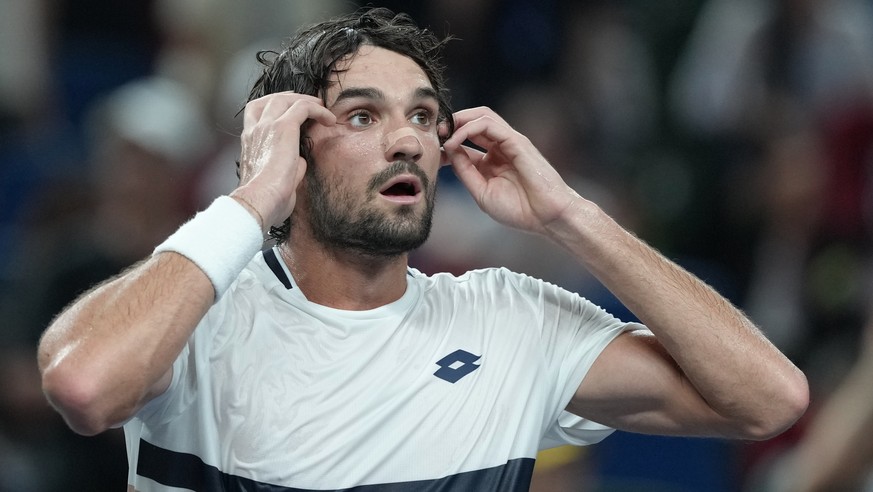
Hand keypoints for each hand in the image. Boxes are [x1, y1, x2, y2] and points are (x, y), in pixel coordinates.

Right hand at [233, 92, 335, 230]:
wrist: (260, 202)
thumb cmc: (267, 200)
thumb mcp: (277, 181)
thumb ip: (289, 167)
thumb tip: (300, 161)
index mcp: (249, 143)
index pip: (255, 114)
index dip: (273, 107)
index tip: (290, 111)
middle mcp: (254, 131)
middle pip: (270, 100)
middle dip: (290, 98)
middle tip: (308, 103)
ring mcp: (266, 126)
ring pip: (285, 99)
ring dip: (304, 101)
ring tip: (321, 107)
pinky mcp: (283, 128)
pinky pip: (303, 107)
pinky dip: (318, 110)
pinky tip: (330, 119)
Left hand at [442, 107, 579, 235]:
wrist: (546, 217)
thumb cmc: (519, 209)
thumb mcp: (481, 192)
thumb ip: (465, 171)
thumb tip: (447, 152)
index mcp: (493, 159)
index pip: (467, 139)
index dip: (447, 140)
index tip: (432, 150)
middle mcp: (501, 147)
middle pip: (473, 121)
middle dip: (451, 123)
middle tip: (434, 134)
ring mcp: (510, 142)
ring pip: (482, 116)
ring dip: (458, 121)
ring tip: (442, 134)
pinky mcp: (517, 141)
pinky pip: (489, 124)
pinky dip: (468, 128)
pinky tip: (455, 141)